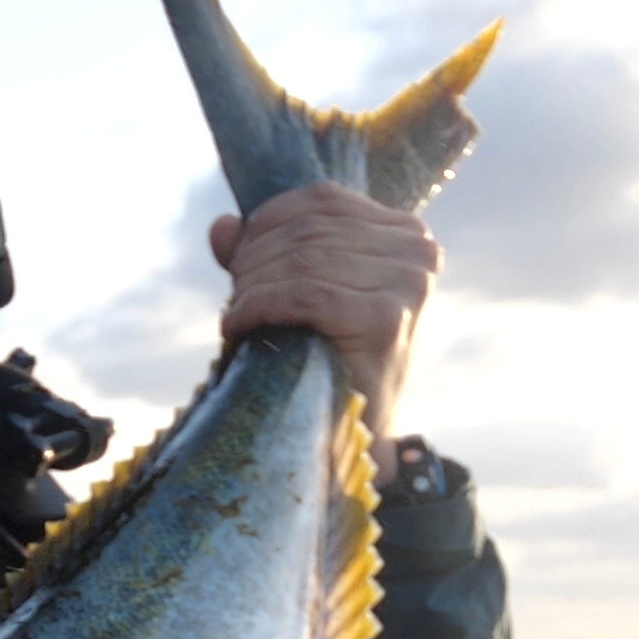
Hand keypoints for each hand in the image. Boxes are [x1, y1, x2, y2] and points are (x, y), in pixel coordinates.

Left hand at [209, 182, 440, 479]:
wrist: (359, 437)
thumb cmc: (332, 361)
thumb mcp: (304, 296)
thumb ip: (266, 254)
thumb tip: (222, 227)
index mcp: (406, 234)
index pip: (321, 201)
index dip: (266, 224)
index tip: (237, 260)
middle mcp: (416, 252)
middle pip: (308, 231)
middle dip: (253, 261)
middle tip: (232, 297)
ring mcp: (407, 285)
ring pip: (302, 263)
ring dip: (251, 288)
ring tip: (236, 317)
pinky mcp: (385, 320)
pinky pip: (304, 296)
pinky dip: (259, 307)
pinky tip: (238, 328)